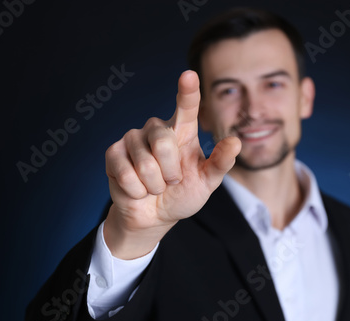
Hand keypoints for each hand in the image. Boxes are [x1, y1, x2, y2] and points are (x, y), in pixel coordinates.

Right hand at [103, 70, 240, 258]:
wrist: (154, 216)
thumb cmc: (182, 194)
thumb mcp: (206, 182)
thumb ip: (220, 163)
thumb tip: (236, 142)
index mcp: (182, 131)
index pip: (186, 107)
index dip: (187, 91)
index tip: (189, 75)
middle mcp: (157, 129)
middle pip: (163, 143)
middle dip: (170, 173)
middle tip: (170, 182)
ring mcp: (132, 139)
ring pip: (145, 163)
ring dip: (154, 186)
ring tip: (154, 186)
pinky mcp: (113, 153)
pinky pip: (127, 174)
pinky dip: (137, 191)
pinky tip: (137, 190)